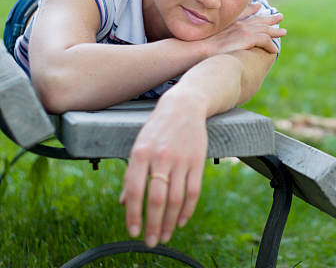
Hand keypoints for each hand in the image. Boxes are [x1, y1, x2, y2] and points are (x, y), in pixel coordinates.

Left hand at [120, 90, 207, 246]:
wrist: (184, 106)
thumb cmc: (157, 128)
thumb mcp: (139, 145)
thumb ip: (132, 174)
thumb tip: (124, 202)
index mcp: (140, 153)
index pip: (135, 191)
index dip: (133, 215)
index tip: (133, 232)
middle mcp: (160, 157)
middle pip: (156, 199)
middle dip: (153, 225)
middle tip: (151, 242)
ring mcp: (181, 159)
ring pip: (175, 199)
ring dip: (169, 221)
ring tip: (164, 236)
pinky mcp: (197, 161)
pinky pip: (193, 191)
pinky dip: (187, 209)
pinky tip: (181, 220)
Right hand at [204, 3, 285, 55]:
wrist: (200, 49)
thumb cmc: (199, 45)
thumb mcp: (207, 35)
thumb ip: (212, 33)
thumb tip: (210, 42)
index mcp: (230, 22)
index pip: (244, 12)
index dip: (253, 9)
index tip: (259, 5)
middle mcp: (239, 24)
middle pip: (258, 19)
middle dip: (269, 18)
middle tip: (279, 16)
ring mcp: (244, 30)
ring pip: (265, 30)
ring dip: (275, 31)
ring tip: (283, 32)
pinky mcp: (248, 38)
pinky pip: (266, 41)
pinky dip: (271, 46)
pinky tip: (275, 51)